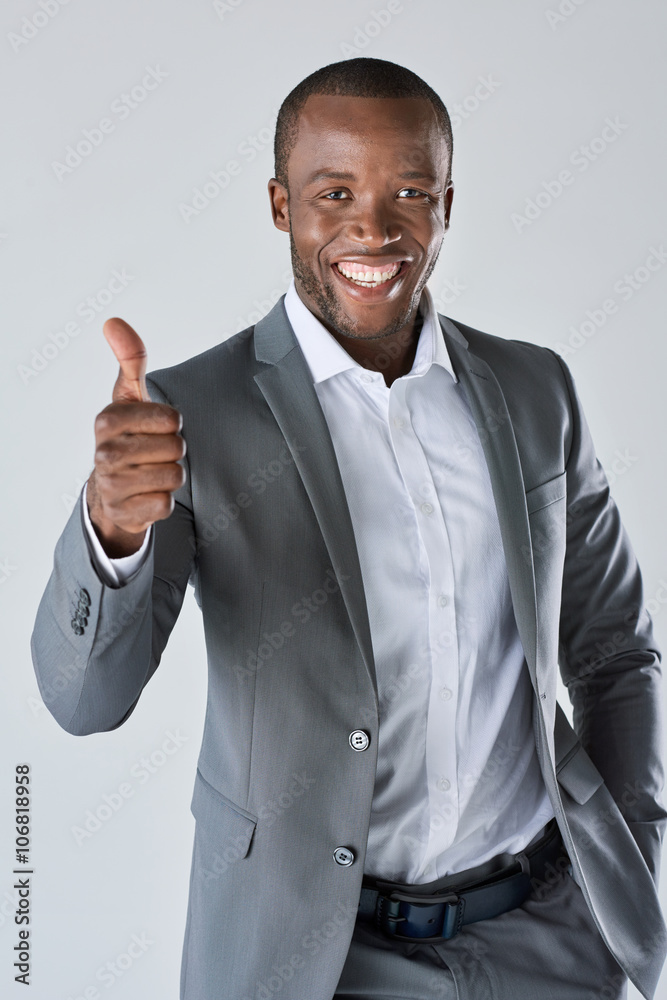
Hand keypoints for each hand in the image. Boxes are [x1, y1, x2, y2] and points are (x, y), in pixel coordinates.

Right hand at [86, 318, 185, 557]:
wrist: (110, 490)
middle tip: (153, 453)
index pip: (171, 418)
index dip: (171, 424)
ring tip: (150, 473)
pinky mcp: (125, 512)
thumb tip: (113, 321)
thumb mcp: (128, 397)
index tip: (153, 427)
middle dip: (173, 451)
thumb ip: (129, 360)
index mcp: (107, 420)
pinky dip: (163, 501)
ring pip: (174, 476)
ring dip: (171, 475)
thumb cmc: (128, 435)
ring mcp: (112, 484)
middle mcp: (104, 452)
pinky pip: (166, 504)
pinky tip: (146, 495)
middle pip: (175, 448)